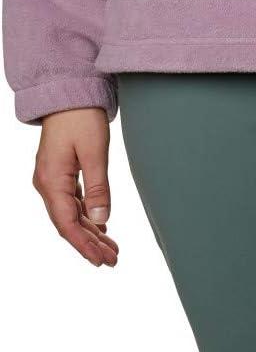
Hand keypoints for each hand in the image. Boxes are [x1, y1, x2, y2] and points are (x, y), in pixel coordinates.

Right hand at [32, 107, 118, 267]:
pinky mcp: (60, 171)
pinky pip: (72, 201)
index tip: (102, 261)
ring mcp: (52, 178)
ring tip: (111, 248)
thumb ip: (98, 187)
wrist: (68, 90)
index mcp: (51, 181)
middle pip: (68, 223)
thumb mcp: (94, 151)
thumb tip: (102, 221)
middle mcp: (47, 183)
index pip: (67, 224)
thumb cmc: (81, 116)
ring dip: (90, 232)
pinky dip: (87, 215)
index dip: (84, 246)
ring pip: (70, 214)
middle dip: (90, 243)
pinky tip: (100, 225)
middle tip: (113, 259)